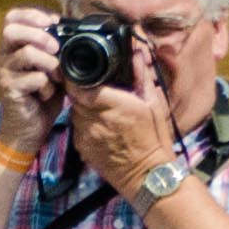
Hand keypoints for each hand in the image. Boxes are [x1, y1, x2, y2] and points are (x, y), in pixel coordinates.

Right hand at [0, 8, 63, 151]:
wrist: (27, 131)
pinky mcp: (10, 91)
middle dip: (39, 34)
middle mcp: (4, 57)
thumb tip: (75, 31)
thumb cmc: (40, 97)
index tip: (54, 23)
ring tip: (56, 76)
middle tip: (55, 48)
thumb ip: (56, 49)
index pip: (13, 16)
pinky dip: (47, 86)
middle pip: (11, 29)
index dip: (34, 13)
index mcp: (12, 47)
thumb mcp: (51, 67)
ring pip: (26, 53)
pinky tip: (48, 94)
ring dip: (49, 63)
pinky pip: (34, 79)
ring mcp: (4, 74)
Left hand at [70, 39, 180, 198]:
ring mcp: (85, 135)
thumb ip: (141, 77)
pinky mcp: (81, 148)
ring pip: (74, 113)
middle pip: (75, 97)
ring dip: (84, 108)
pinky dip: (84, 124)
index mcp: (112, 105)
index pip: (80, 85)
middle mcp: (94, 120)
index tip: (80, 71)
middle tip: (95, 89)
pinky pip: (77, 128)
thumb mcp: (154, 104)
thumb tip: (137, 53)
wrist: (146, 176)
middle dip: (82, 91)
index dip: (76, 77)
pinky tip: (100, 126)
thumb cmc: (154, 139)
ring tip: (101, 109)